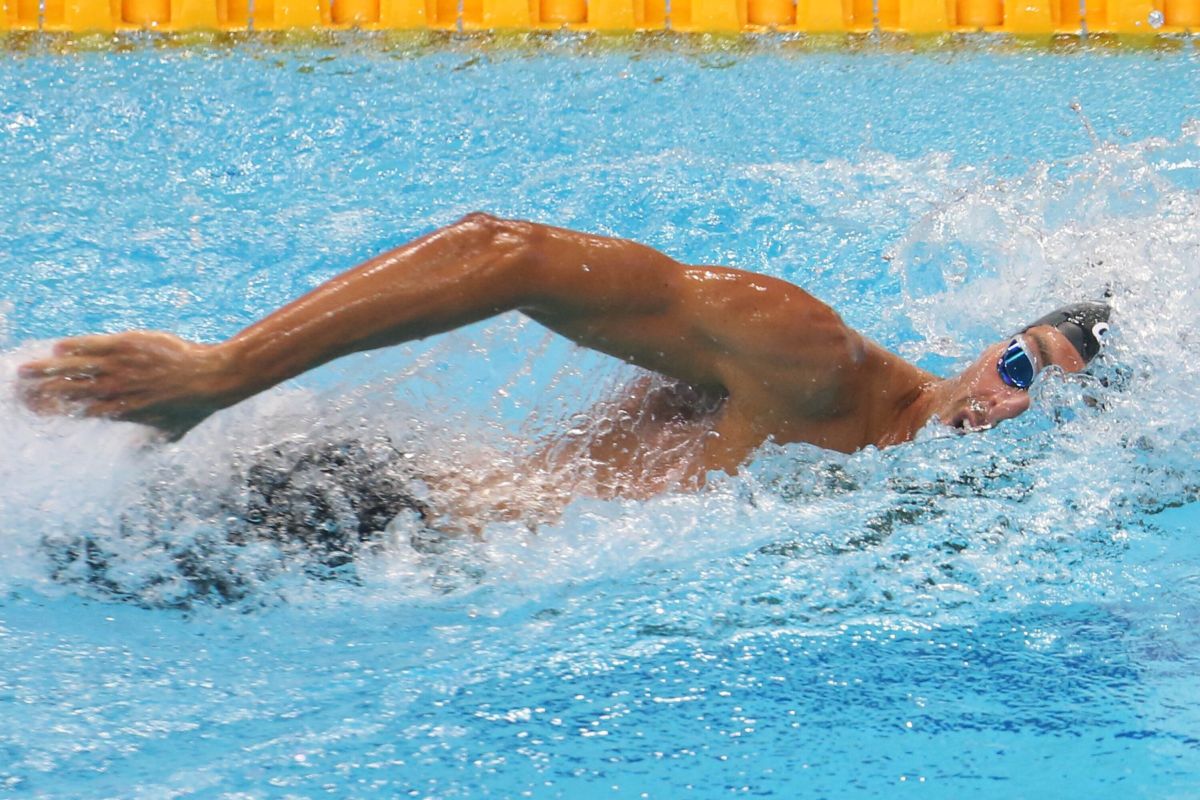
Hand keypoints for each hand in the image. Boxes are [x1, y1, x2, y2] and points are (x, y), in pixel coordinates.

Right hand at [18, 331, 237, 437]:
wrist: (211, 378)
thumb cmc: (194, 405)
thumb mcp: (170, 431)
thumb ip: (149, 445)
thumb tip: (134, 460)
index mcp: (118, 411)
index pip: (75, 411)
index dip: (50, 410)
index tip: (31, 407)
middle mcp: (114, 390)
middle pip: (66, 391)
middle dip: (38, 391)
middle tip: (16, 388)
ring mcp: (120, 366)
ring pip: (74, 368)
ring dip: (46, 369)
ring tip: (23, 370)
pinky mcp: (128, 345)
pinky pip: (94, 344)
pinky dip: (75, 347)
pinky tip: (58, 348)